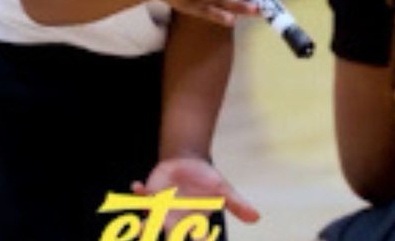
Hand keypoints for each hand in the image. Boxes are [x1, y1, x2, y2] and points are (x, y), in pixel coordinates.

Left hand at [133, 157, 260, 229]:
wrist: (189, 162)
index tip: (201, 239)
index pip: (197, 239)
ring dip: (143, 226)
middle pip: (169, 237)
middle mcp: (175, 220)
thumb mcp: (223, 190)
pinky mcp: (150, 196)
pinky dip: (139, 192)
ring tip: (139, 227)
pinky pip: (142, 197)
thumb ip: (238, 205)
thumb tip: (257, 218)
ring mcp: (160, 209)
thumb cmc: (207, 180)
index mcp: (193, 222)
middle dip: (165, 238)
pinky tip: (136, 186)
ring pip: (149, 222)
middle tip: (160, 235)